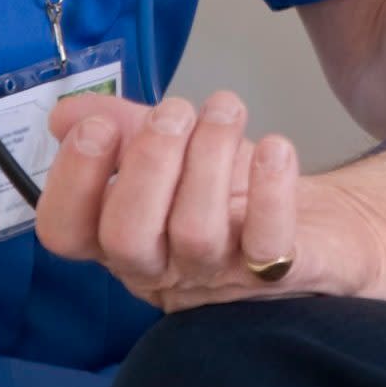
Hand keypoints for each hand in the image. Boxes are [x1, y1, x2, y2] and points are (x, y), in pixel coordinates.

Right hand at [34, 89, 385, 311]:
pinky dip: (271, 190)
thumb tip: (64, 113)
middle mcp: (160, 266)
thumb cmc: (233, 189)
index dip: (71, 178)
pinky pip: (267, 243)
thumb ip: (119, 127)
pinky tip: (275, 148)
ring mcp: (217, 276)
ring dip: (210, 155)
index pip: (65, 231)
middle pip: (125, 237)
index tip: (97, 125)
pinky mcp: (275, 273)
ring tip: (225, 110)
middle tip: (174, 113)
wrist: (321, 223)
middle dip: (146, 161)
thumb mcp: (172, 149)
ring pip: (195, 233)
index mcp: (119, 235)